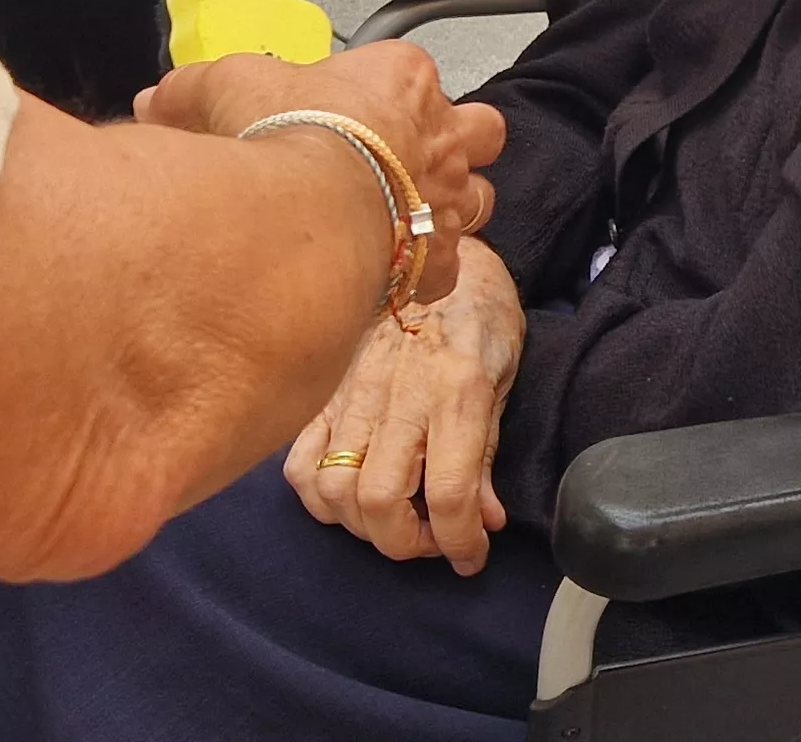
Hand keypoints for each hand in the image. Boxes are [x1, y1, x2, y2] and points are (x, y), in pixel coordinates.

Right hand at [134, 41, 506, 306]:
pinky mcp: (441, 259)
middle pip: (476, 129)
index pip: (408, 72)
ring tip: (405, 218)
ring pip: (480, 195)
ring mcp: (450, 197)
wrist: (306, 213)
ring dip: (449, 205)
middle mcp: (442, 132)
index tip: (349, 112)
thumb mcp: (221, 88)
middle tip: (408, 163)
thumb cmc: (279, 134)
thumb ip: (192, 89)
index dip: (385, 93)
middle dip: (453, 144)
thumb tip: (154, 99)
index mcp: (401, 76)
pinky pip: (448, 264)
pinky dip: (425, 269)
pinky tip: (392, 273)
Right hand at [283, 239, 524, 571]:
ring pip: (334, 490)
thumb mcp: (502, 377)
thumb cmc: (475, 313)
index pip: (448, 491)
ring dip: (363, 527)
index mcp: (456, 390)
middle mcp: (399, 395)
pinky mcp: (320, 392)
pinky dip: (320, 497)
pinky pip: (298, 463)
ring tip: (393, 521)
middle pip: (380, 502)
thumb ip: (487, 453)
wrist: (424, 245)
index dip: (459, 541)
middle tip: (431, 540)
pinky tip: (348, 497)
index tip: (471, 557)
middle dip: (407, 544)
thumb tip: (485, 522)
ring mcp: (351, 392)